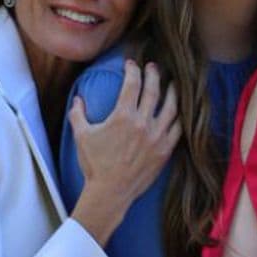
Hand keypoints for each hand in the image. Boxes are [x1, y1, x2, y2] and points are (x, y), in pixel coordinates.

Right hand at [69, 60, 179, 244]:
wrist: (110, 192)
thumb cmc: (95, 164)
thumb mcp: (82, 136)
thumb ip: (78, 114)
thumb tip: (77, 99)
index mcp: (123, 116)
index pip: (132, 84)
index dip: (133, 70)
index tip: (132, 64)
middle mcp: (143, 123)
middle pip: (154, 90)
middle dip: (154, 75)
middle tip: (154, 67)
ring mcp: (157, 137)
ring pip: (171, 108)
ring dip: (172, 93)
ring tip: (172, 84)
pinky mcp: (165, 151)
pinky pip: (177, 129)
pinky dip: (179, 118)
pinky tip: (179, 112)